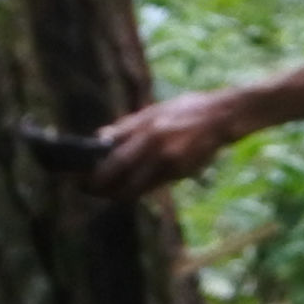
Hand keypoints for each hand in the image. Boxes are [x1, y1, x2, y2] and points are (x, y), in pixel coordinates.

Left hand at [86, 89, 253, 197]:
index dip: (94, 170)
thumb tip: (102, 138)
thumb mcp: (154, 110)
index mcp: (147, 129)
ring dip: (118, 192)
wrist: (223, 117)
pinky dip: (138, 189)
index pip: (112, 154)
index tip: (80, 177)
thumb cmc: (188, 109)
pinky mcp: (181, 173)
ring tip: (106, 193)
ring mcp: (170, 162)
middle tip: (87, 190)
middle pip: (120, 174)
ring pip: (136, 186)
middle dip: (101, 186)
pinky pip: (153, 186)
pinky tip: (129, 189)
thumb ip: (128, 126)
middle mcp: (156, 146)